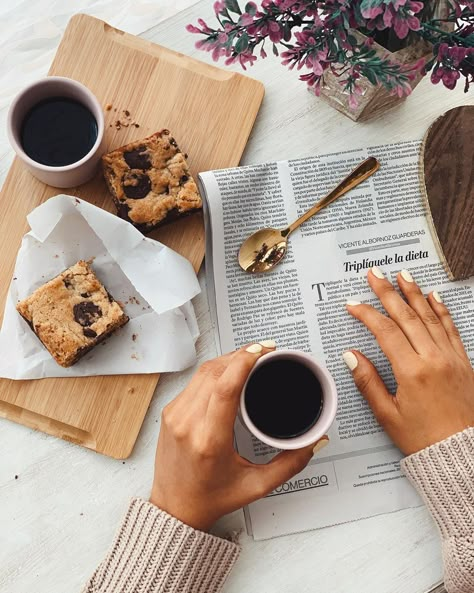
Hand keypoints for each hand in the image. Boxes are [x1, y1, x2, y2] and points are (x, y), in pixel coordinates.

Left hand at [150, 343, 326, 530]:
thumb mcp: (257, 485)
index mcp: (209, 441)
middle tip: (265, 350)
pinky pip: (193, 380)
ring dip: (227, 359)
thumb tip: (316, 441)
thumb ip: (291, 463)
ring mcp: (174, 415)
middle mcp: (187, 424)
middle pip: (215, 372)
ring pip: (202, 372)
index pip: (225, 388)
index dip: (244, 361)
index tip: (263, 350)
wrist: (174, 509)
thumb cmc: (212, 498)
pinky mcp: (169, 412)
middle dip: (241, 354)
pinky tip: (229, 370)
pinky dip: (214, 370)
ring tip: (250, 356)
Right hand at [344, 268, 473, 455]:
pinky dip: (442, 310)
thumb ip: (368, 382)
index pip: (385, 332)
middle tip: (375, 274)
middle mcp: (434, 359)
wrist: (464, 453)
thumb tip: (351, 356)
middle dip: (388, 292)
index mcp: (412, 372)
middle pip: (407, 316)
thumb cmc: (425, 439)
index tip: (352, 304)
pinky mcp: (463, 362)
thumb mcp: (388, 415)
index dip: (366, 314)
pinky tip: (434, 296)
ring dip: (414, 293)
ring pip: (430, 316)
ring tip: (402, 275)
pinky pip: (451, 328)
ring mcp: (451, 358)